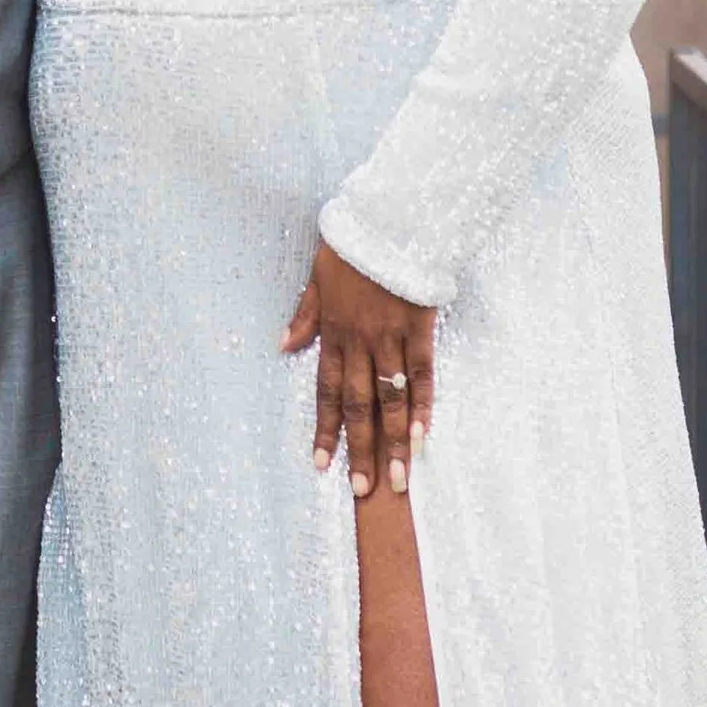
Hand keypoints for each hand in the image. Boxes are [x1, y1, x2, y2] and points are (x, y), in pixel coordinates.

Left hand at [283, 238, 434, 496]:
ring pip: (390, 397)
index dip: (323, 429)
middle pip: (358, 404)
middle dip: (360, 449)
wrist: (393, 216)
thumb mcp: (316, 274)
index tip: (321, 466)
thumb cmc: (354, 244)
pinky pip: (422, 373)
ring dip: (392, 440)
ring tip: (396, 479)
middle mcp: (360, 340)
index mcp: (333, 331)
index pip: (325, 390)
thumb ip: (304, 314)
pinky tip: (423, 436)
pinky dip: (423, 404)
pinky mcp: (421, 327)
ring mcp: (392, 336)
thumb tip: (282, 346)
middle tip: (363, 490)